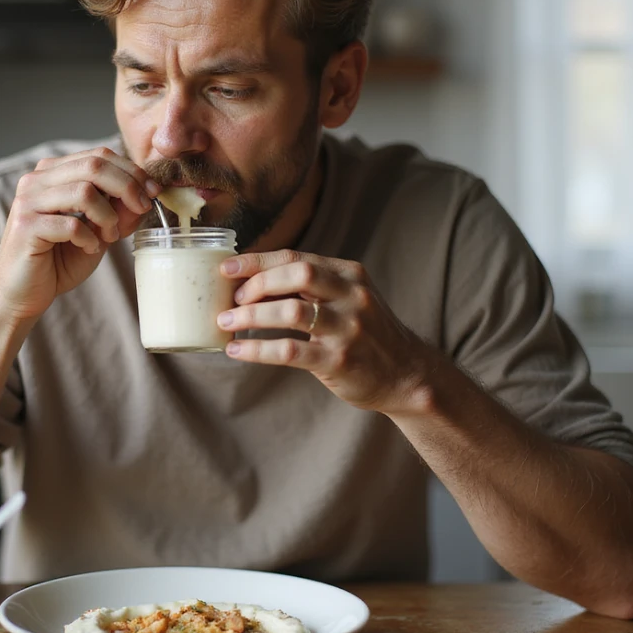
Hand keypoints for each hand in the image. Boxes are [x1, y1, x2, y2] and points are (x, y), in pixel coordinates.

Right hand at [0, 147, 159, 325]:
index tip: (153, 192)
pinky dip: (89, 238)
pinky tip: (89, 249)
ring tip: (110, 236)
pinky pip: (71, 224)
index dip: (131, 171)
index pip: (98, 155)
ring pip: (84, 191)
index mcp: (52, 173)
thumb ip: (119, 210)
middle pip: (94, 165)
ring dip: (108, 216)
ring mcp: (27, 202)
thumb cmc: (58, 261)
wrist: (22, 295)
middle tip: (141, 209)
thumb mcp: (98, 232)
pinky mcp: (25, 227)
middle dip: (127, 187)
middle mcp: (36, 180)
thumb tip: (147, 192)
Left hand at [218, 250, 432, 414]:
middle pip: (297, 274)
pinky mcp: (339, 360)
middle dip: (257, 284)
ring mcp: (347, 328)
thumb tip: (253, 280)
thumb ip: (312, 286)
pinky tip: (237, 352)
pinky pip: (290, 351)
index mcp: (349, 274)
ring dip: (251, 317)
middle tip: (232, 300)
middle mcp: (351, 296)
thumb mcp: (348, 299)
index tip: (227, 269)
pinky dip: (257, 350)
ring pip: (290, 311)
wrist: (406, 375)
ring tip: (225, 324)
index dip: (257, 261)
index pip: (296, 258)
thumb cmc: (367, 334)